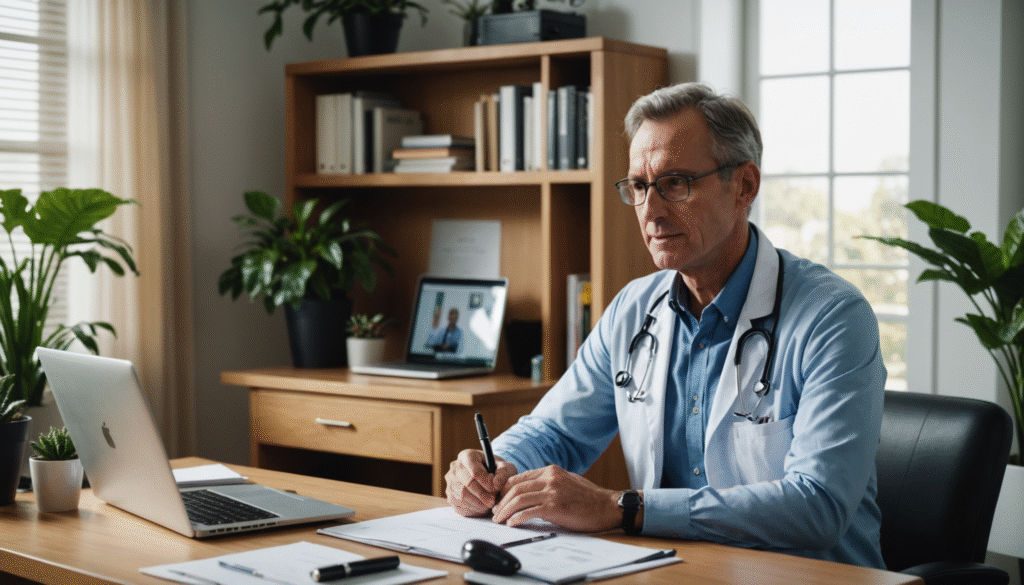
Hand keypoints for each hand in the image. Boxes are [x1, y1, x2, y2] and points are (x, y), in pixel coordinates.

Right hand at [446, 449, 516, 516]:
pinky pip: (459, 506)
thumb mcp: (505, 467)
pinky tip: (481, 507)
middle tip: (493, 501)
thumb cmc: (497, 471)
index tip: (496, 488)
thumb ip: (503, 473)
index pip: (475, 471)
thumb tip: (496, 483)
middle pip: (467, 485)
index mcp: (467, 456)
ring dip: (478, 504)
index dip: (486, 482)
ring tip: (489, 504)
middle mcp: (455, 468)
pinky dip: (472, 509)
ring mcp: (450, 483)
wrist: (487, 477)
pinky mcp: (450, 496)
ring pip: (462, 497)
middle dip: (483, 496)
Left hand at [491, 465, 621, 532]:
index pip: (519, 477)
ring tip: (499, 520)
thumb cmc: (589, 497)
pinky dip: (516, 518)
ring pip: (518, 499)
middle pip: (515, 488)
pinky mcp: (555, 507)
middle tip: (494, 512)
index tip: (499, 500)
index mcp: (551, 470)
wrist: (607, 506)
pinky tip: (512, 523)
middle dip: (501, 501)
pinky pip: (528, 511)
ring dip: (505, 511)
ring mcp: (552, 492)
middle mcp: (550, 478)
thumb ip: (549, 483)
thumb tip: (531, 490)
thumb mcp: (567, 481)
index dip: (504, 490)